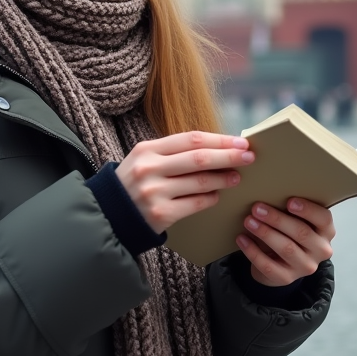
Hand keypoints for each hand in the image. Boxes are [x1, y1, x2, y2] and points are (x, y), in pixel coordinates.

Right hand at [116, 131, 254, 232]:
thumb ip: (173, 153)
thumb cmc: (133, 184)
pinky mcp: (161, 214)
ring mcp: (154, 192)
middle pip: (199, 158)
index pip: (191, 139)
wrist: (108, 216)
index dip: (219, 140)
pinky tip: (217, 196)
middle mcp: (149, 168)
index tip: (240, 141)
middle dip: (228, 156)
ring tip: (236, 177)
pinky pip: (195, 204)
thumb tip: (216, 148)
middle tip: (249, 156)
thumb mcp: (145, 160)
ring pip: (200, 182)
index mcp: (147, 149)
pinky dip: (210, 198)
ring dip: (223, 178)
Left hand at [236, 198, 335, 286]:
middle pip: (301, 233)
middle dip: (277, 219)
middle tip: (257, 208)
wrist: (281, 264)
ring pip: (286, 249)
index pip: (324, 219)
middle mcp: (320, 250)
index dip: (308, 210)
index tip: (289, 202)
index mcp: (326, 232)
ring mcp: (304, 267)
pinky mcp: (286, 278)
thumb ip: (292, 210)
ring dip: (265, 233)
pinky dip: (253, 251)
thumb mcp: (297, 220)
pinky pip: (268, 265)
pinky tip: (242, 239)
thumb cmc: (289, 233)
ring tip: (248, 221)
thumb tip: (269, 191)